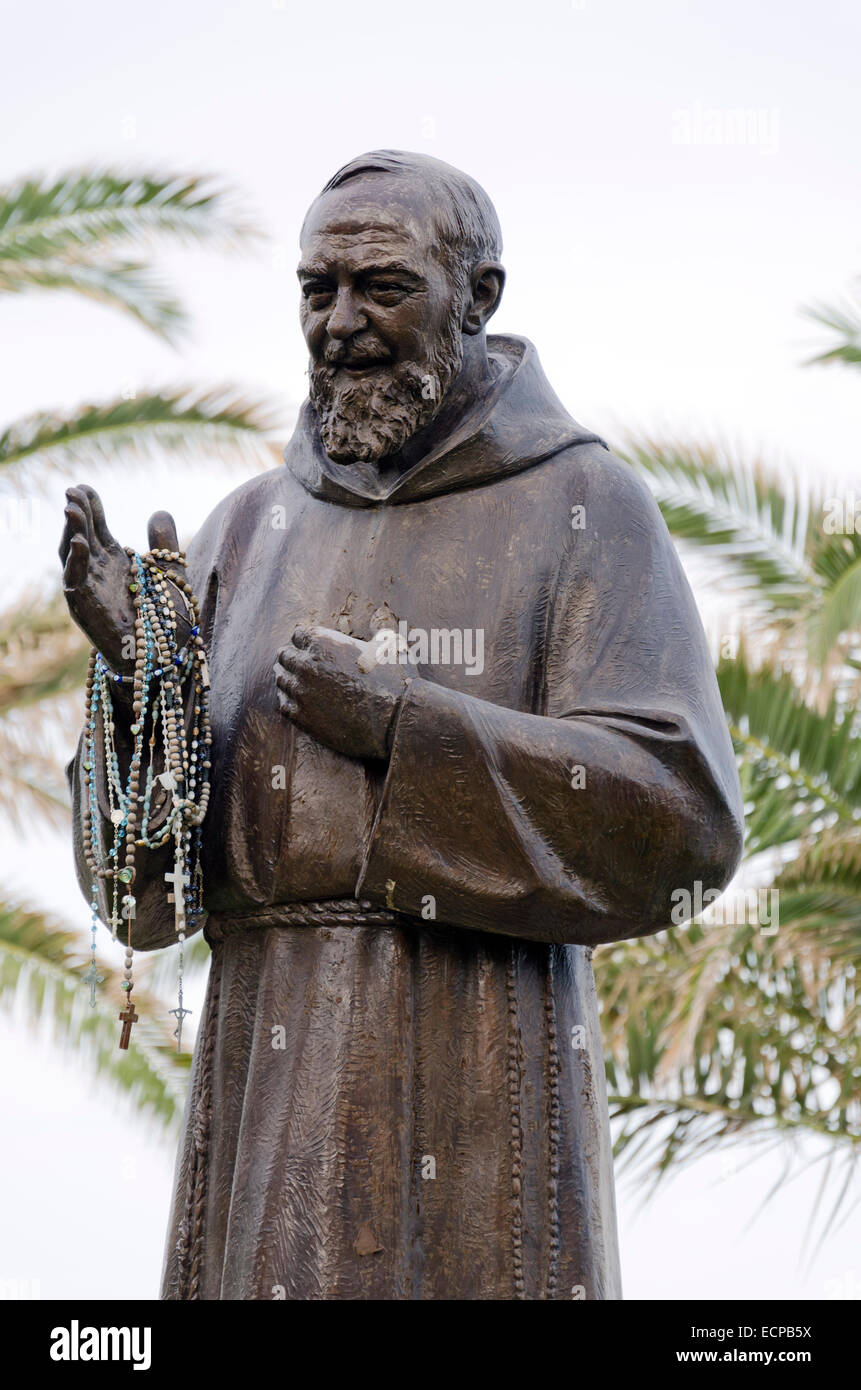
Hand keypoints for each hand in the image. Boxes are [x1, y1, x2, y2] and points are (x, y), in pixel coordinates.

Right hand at [59, 483, 183, 669]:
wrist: (164, 659)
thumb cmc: (165, 622)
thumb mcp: (171, 575)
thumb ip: (165, 545)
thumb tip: (159, 511)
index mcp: (114, 561)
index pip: (97, 526)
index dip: (91, 506)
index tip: (85, 485)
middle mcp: (97, 572)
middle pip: (80, 534)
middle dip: (76, 512)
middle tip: (72, 489)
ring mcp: (88, 589)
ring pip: (71, 554)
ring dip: (71, 530)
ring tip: (72, 508)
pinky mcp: (85, 608)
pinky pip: (75, 581)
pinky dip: (76, 561)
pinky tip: (82, 541)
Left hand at [274, 625, 409, 759]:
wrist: (396, 720)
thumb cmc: (395, 680)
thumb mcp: (390, 644)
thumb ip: (379, 628)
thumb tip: (380, 618)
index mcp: (322, 642)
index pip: (299, 634)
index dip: (305, 638)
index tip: (308, 643)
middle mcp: (306, 665)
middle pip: (285, 655)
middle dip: (292, 656)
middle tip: (295, 660)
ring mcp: (301, 693)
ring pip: (281, 679)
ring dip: (287, 677)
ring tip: (293, 678)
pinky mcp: (302, 718)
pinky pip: (283, 704)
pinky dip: (287, 699)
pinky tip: (293, 700)